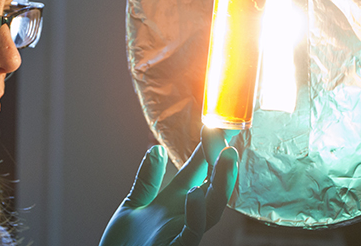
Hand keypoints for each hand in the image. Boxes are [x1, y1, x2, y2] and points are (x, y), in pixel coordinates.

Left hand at [99, 131, 238, 245]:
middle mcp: (184, 218)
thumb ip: (147, 180)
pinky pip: (192, 233)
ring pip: (212, 210)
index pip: (198, 173)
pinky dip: (196, 213)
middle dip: (222, 163)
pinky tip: (195, 192)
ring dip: (222, 183)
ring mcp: (183, 234)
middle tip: (227, 137)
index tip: (217, 126)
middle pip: (212, 188)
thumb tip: (155, 147)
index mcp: (174, 204)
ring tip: (227, 157)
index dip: (207, 152)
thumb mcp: (133, 206)